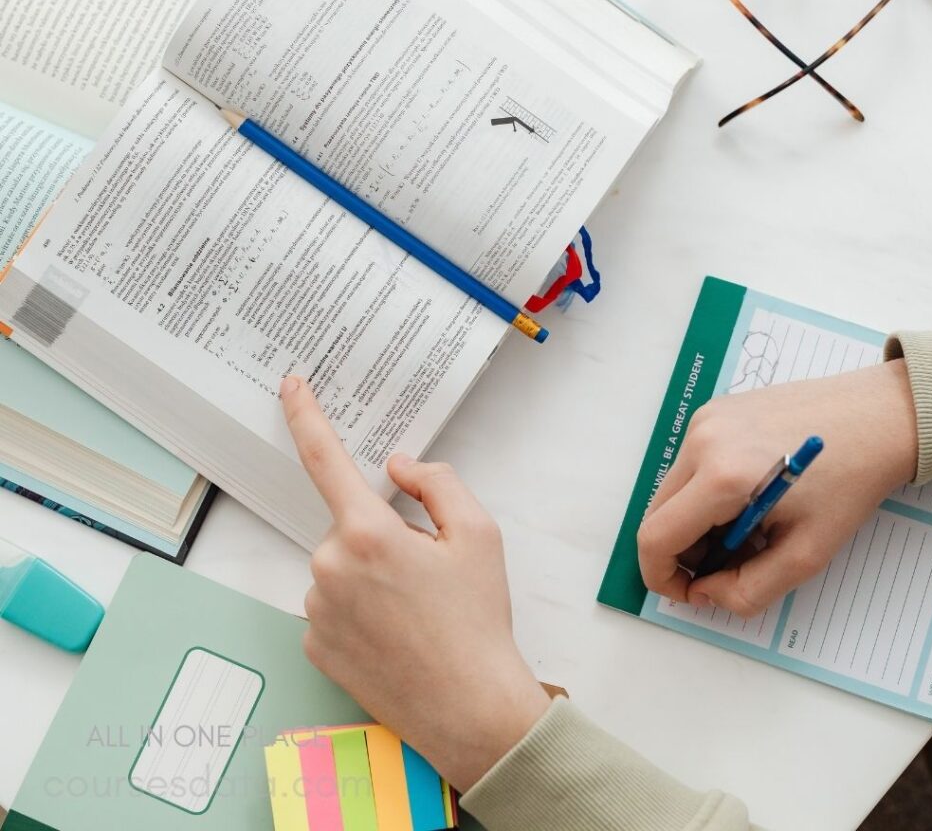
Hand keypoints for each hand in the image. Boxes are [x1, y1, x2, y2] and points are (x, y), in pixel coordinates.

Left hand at [280, 375, 549, 792]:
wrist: (470, 708)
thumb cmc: (478, 619)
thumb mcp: (479, 533)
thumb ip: (436, 481)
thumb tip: (397, 467)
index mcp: (367, 533)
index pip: (325, 458)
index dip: (305, 416)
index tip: (290, 386)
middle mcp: (328, 568)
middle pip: (349, 525)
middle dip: (382, 535)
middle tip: (426, 573)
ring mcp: (316, 610)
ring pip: (339, 567)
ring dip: (368, 574)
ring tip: (415, 611)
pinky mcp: (313, 646)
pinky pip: (331, 606)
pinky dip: (357, 609)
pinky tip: (393, 633)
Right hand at [637, 360, 917, 616]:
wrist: (878, 416)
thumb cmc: (851, 482)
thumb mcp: (807, 554)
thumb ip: (749, 589)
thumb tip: (706, 593)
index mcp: (722, 477)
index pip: (657, 538)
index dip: (663, 577)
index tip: (690, 593)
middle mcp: (701, 441)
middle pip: (658, 514)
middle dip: (683, 552)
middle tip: (729, 564)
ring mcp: (704, 420)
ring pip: (673, 490)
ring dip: (697, 521)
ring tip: (748, 528)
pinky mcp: (714, 411)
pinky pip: (690, 464)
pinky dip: (706, 492)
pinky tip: (750, 496)